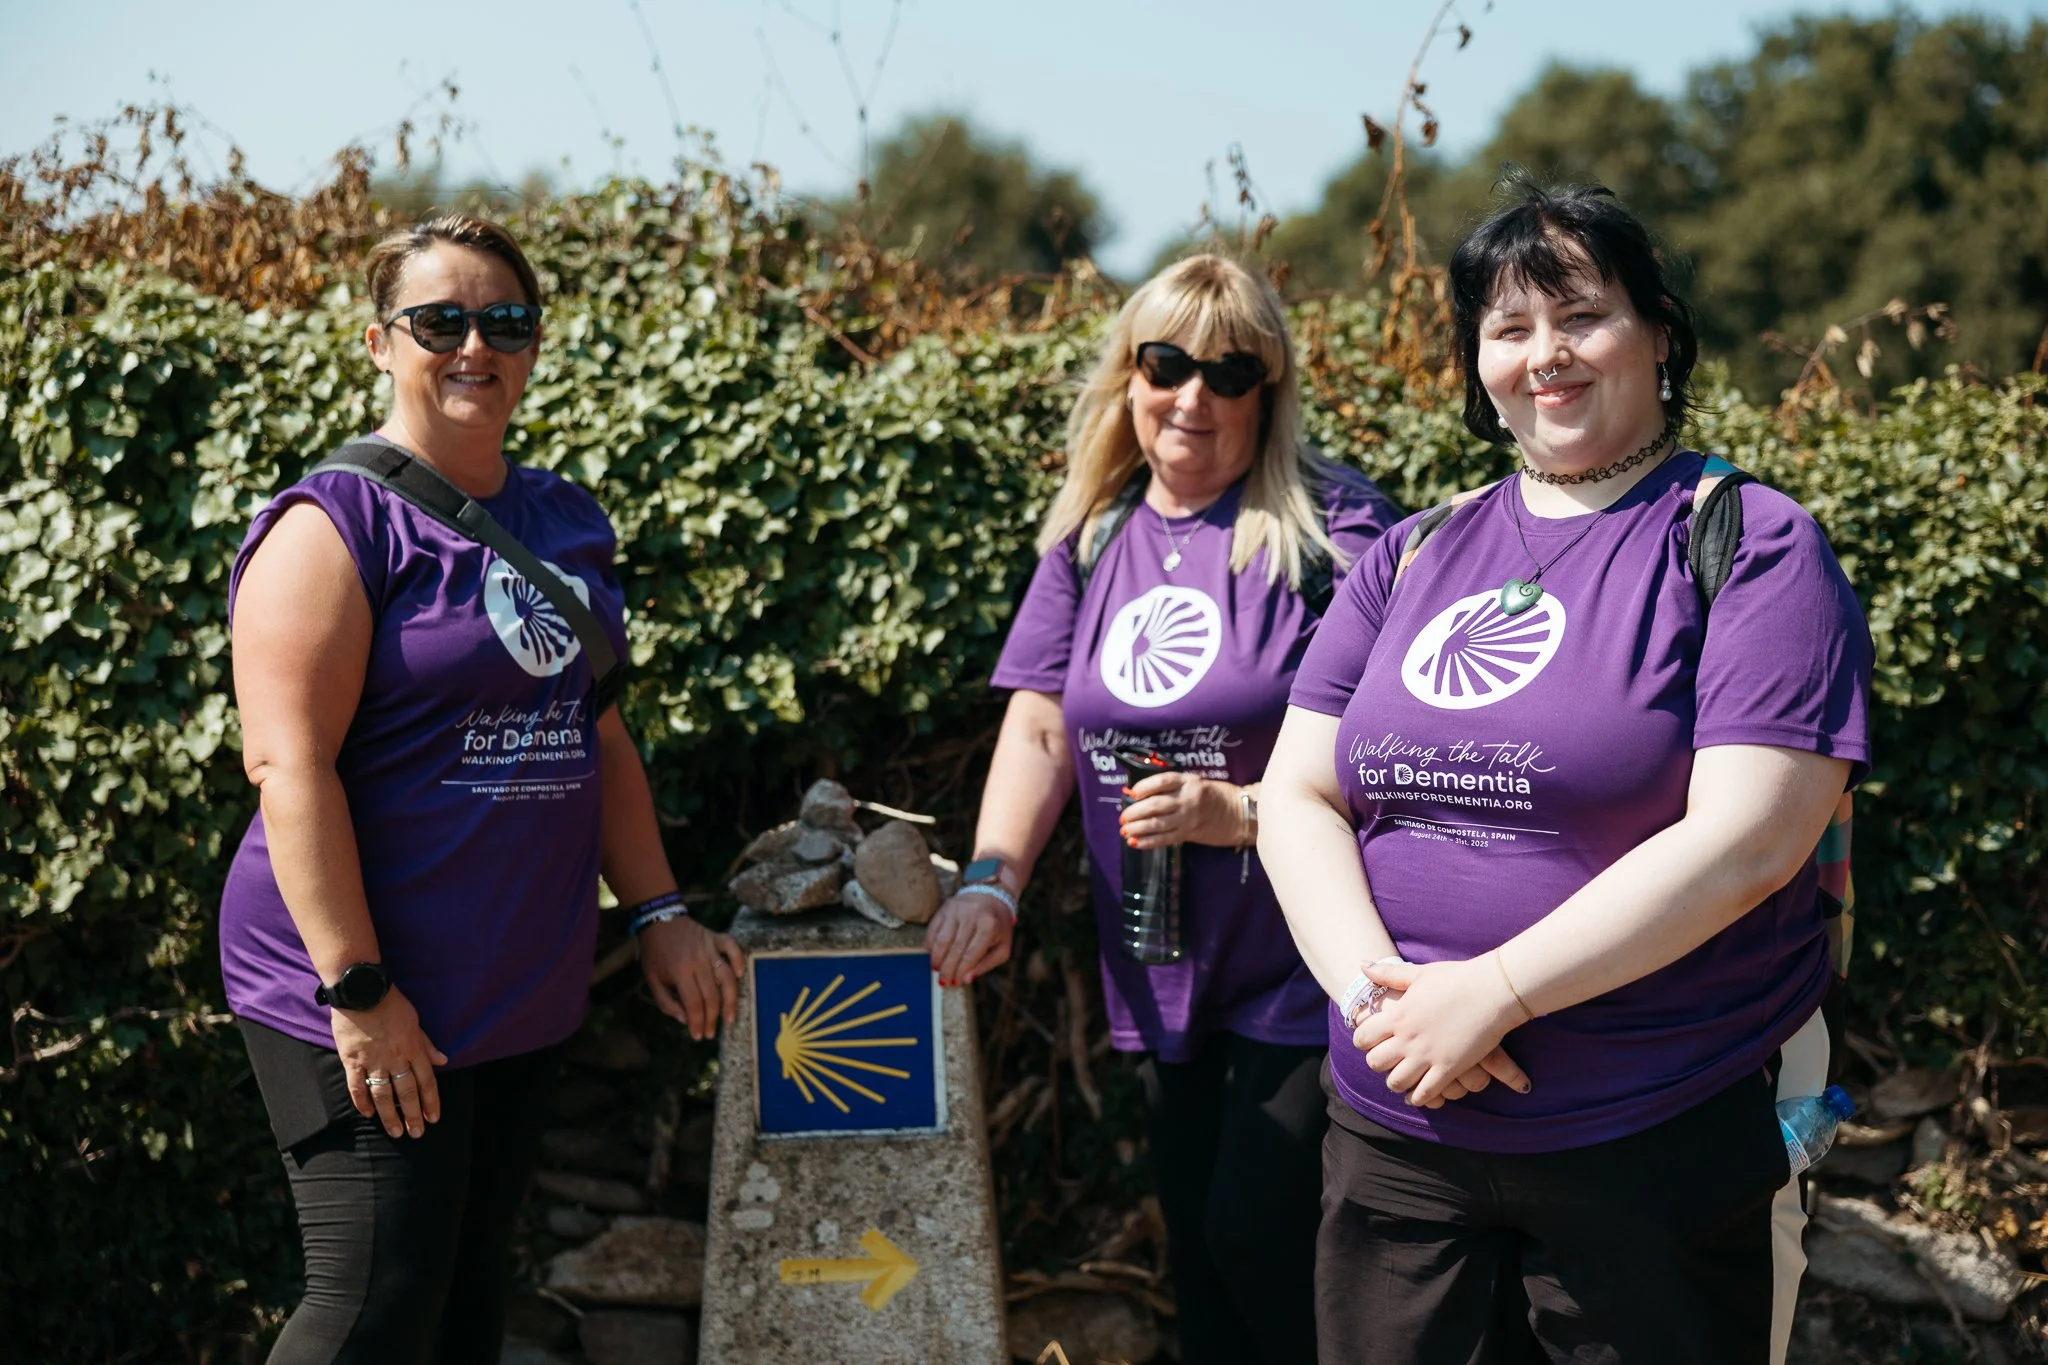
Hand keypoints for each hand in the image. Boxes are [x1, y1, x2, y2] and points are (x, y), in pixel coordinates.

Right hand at [330, 987, 448, 1139]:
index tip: (433, 1118)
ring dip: (390, 1115)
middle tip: (416, 1133)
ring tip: (396, 1131)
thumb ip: (427, 1044)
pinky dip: (362, 1102)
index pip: (426, 1081)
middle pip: (406, 1092)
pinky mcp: (352, 1060)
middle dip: (413, 1115)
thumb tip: (443, 1061)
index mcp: (413, 1048)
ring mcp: (373, 1061)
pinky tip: (368, 1114)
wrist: (361, 991)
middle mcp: (395, 1058)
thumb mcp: (415, 1021)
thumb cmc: (391, 1004)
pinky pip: (357, 1086)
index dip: (430, 1101)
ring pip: (383, 1094)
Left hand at [638, 916, 745, 1040]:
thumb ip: (666, 1002)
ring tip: (730, 1018)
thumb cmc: (655, 953)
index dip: (697, 1022)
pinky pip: (732, 947)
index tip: (699, 1036)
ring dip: (730, 1000)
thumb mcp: (652, 980)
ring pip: (726, 977)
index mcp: (679, 972)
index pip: (694, 1004)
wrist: (658, 920)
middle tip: (711, 1033)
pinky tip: (739, 976)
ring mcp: (709, 948)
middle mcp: (697, 961)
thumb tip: (685, 1019)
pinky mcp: (716, 937)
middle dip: (712, 1019)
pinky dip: (738, 960)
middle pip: (711, 995)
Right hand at [926, 892, 1014, 986]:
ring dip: (937, 958)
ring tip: (936, 970)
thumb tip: (967, 979)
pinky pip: (934, 929)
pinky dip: (930, 944)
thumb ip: (987, 964)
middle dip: (947, 968)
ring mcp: (957, 909)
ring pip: (942, 939)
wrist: (992, 896)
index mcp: (989, 926)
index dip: (961, 971)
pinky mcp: (946, 907)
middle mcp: (972, 915)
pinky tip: (932, 955)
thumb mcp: (1002, 947)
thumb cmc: (998, 926)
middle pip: (955, 948)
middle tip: (943, 982)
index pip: (971, 954)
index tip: (955, 983)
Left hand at [1119, 772, 1246, 848]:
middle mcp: (1188, 799)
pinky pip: (1165, 839)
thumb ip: (1170, 786)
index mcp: (1188, 782)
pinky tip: (1135, 842)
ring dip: (1138, 828)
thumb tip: (1136, 794)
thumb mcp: (1193, 782)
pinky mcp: (1189, 833)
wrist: (1236, 813)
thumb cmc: (1211, 795)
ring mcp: (1189, 818)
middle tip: (1123, 817)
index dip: (1144, 787)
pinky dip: (1148, 842)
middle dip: (1135, 812)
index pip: (1163, 781)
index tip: (1131, 793)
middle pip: (1157, 805)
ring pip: (1158, 824)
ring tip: (1124, 831)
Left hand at [1344, 982, 1505, 1108]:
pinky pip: (1425, 1093)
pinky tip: (1417, 1096)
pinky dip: (1418, 1098)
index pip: (1363, 1037)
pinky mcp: (1449, 1069)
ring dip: (1396, 1083)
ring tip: (1401, 1080)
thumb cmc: (1457, 977)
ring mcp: (1427, 1056)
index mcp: (1398, 1015)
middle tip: (1386, 1062)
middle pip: (1376, 1063)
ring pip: (1396, 1082)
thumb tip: (1362, 966)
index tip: (1369, 1042)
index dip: (1362, 1041)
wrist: (1492, 989)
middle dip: (1378, 1064)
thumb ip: (1389, 974)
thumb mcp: (1418, 973)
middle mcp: (1408, 1039)